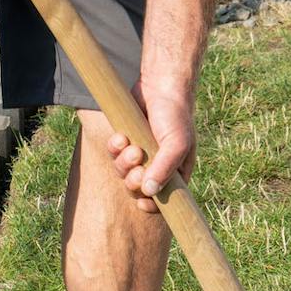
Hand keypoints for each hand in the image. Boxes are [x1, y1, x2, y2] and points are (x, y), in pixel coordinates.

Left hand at [106, 78, 194, 209]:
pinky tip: (120, 137)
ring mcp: (141, 155)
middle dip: (133, 181)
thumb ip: (165, 168)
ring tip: (130, 146)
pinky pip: (113, 155)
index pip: (163, 200)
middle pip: (138, 190)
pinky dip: (114, 148)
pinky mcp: (126, 142)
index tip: (143, 202)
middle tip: (137, 166)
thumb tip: (149, 192)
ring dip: (123, 163)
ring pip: (123, 173)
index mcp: (176, 172)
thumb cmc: (175, 116)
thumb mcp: (177, 143)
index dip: (151, 205)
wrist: (160, 85)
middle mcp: (158, 167)